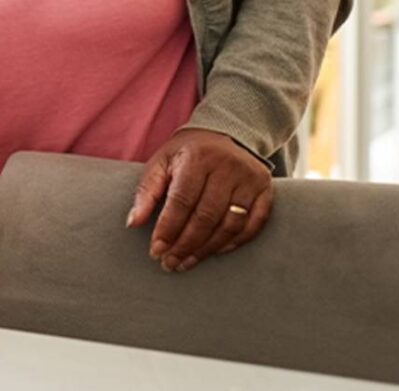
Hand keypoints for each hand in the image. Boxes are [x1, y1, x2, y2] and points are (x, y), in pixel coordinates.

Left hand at [125, 129, 273, 272]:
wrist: (225, 134)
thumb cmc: (187, 154)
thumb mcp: (162, 163)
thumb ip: (146, 191)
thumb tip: (133, 223)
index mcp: (198, 158)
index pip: (182, 201)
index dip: (168, 229)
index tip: (156, 251)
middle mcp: (227, 167)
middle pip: (206, 217)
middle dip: (185, 245)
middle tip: (170, 263)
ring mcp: (250, 179)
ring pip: (230, 225)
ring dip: (207, 249)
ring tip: (187, 261)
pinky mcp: (265, 190)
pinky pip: (253, 225)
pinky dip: (234, 243)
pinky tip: (215, 251)